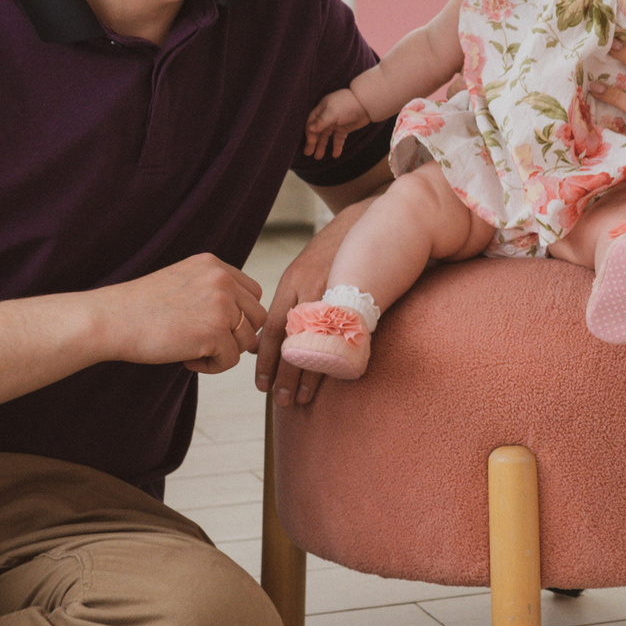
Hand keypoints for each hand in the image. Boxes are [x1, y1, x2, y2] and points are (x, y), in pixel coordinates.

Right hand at [99, 254, 264, 374]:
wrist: (111, 319)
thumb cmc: (139, 308)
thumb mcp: (181, 284)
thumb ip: (213, 293)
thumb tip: (246, 325)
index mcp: (213, 265)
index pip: (252, 292)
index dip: (239, 316)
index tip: (215, 329)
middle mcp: (222, 279)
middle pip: (257, 316)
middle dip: (237, 335)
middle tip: (208, 345)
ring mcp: (221, 304)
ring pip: (248, 340)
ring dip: (224, 352)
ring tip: (193, 353)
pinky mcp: (215, 331)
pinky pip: (231, 359)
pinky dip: (212, 367)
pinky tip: (187, 361)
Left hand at [253, 201, 367, 405]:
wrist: (365, 224)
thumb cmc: (329, 254)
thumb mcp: (298, 274)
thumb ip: (282, 307)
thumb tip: (260, 343)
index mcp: (292, 284)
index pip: (273, 330)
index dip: (265, 361)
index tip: (261, 385)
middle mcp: (310, 291)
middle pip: (293, 342)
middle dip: (284, 375)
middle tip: (280, 400)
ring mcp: (336, 295)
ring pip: (317, 344)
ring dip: (309, 375)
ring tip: (301, 398)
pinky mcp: (358, 299)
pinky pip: (344, 337)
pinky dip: (336, 360)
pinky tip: (332, 378)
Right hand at [304, 88, 371, 159]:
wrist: (367, 103)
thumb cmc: (347, 104)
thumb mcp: (332, 112)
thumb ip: (321, 121)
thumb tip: (310, 129)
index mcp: (322, 110)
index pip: (311, 123)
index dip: (310, 134)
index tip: (310, 144)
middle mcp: (327, 116)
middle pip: (317, 131)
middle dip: (313, 143)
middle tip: (308, 154)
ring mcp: (336, 122)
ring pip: (327, 136)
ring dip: (322, 146)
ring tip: (318, 157)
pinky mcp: (345, 128)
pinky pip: (338, 139)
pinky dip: (336, 146)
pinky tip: (335, 155)